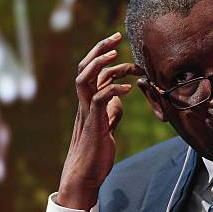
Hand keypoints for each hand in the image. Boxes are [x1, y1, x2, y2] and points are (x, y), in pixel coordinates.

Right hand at [57, 32, 144, 210]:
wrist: (86, 175)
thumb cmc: (97, 152)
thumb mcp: (107, 127)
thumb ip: (111, 111)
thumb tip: (118, 100)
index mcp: (88, 101)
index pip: (92, 69)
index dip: (104, 53)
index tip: (120, 43)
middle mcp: (84, 103)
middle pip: (85, 67)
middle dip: (100, 49)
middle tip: (117, 36)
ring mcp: (87, 112)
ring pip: (84, 79)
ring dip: (100, 64)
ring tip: (117, 55)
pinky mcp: (94, 124)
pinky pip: (98, 100)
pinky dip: (112, 91)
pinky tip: (128, 89)